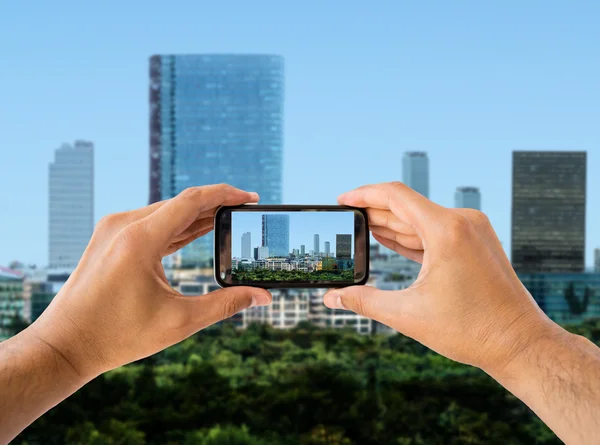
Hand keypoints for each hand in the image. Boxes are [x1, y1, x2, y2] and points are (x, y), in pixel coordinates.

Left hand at [30, 184, 271, 379]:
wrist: (65, 345)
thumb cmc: (117, 336)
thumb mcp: (179, 321)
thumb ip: (225, 304)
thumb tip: (262, 297)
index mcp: (139, 239)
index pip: (191, 201)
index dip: (225, 195)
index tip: (251, 197)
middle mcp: (123, 225)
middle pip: (180, 204)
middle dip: (215, 206)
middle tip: (244, 211)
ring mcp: (112, 229)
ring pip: (165, 212)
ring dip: (196, 216)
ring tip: (226, 221)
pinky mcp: (109, 238)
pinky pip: (150, 222)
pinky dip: (176, 226)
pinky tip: (196, 230)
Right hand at [323, 182, 560, 373]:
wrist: (519, 343)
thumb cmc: (471, 330)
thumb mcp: (408, 314)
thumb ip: (364, 301)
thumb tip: (331, 298)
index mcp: (447, 230)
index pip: (395, 196)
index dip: (364, 195)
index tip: (342, 199)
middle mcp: (462, 222)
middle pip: (407, 207)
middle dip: (374, 213)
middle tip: (346, 221)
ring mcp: (472, 231)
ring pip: (421, 219)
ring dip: (392, 224)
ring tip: (362, 229)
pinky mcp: (476, 243)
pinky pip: (435, 232)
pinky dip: (411, 236)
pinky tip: (390, 239)